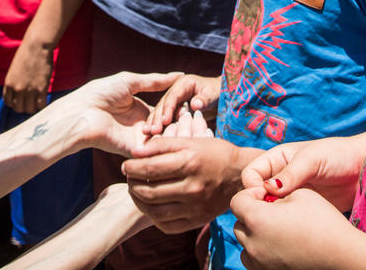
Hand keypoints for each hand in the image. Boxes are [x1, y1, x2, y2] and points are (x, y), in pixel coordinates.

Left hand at [4, 39, 52, 113]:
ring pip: (29, 109)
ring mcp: (29, 90)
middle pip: (18, 109)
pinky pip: (41, 105)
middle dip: (24, 107)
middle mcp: (17, 89)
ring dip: (33, 108)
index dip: (15, 104)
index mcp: (9, 83)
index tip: (20, 101)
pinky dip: (42, 106)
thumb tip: (18, 93)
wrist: (37, 47)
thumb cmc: (26, 55)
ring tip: (37, 102)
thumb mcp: (14, 70)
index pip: (8, 103)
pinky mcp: (41, 89)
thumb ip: (14, 82)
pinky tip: (43, 100)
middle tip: (30, 102)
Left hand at [64, 71, 182, 155]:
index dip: (177, 108)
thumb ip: (155, 81)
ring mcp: (137, 139)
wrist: (83, 111)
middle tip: (192, 117)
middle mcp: (140, 125)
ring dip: (174, 133)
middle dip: (179, 122)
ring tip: (188, 127)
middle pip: (166, 126)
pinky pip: (152, 150)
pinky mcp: (132, 150)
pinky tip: (177, 138)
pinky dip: (165, 145)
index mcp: (140, 108)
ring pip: (162, 139)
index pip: (165, 110)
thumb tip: (179, 75)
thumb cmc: (101, 92)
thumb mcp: (131, 82)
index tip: (191, 104)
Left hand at [124, 133, 248, 233]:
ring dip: (138, 201)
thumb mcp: (189, 141)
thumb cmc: (213, 153)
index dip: (131, 168)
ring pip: (154, 210)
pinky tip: (150, 205)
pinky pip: (166, 225)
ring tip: (136, 190)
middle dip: (132, 184)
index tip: (125, 165)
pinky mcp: (197, 220)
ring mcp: (195, 207)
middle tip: (129, 178)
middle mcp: (192, 187)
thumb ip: (161, 145)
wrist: (240, 175)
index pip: (149, 169)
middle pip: (148, 191)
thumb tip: (134, 152)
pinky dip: (152, 216)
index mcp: (189, 163)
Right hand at [142, 74, 220, 135]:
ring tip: (147, 135)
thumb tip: (194, 105)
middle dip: (157, 118)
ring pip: (160, 112)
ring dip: (154, 123)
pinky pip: (164, 119)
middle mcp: (175, 91)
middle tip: (153, 131)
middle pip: (163, 104)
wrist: (221, 95)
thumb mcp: (214, 94)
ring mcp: (173, 101)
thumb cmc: (219, 92)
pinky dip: (158, 127)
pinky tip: (151, 137)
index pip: (173, 96)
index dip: (168, 109)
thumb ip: (204, 99)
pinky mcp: (174, 110)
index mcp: (184, 83)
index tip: (165, 121)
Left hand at [231, 186, 357, 269]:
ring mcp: (259, 263)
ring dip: (254, 235)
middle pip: (239, 224)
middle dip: (252, 214)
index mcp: (257, 219)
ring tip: (277, 231)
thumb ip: (276, 193)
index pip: (237, 201)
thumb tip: (267, 200)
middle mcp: (253, 244)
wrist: (343, 255)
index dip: (251, 194)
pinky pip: (254, 262)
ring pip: (245, 245)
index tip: (267, 195)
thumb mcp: (300, 194)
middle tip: (274, 212)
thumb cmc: (324, 222)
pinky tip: (281, 246)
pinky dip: (261, 252)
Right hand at [241, 134, 365, 212]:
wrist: (363, 168)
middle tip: (276, 212)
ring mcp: (291, 195)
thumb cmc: (338, 155)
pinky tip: (297, 225)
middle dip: (261, 205)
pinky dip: (287, 224)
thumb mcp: (312, 159)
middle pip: (257, 195)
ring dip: (274, 216)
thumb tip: (269, 190)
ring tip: (289, 219)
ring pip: (270, 209)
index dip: (253, 187)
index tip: (264, 197)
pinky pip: (286, 219)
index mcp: (276, 159)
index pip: (251, 174)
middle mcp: (280, 177)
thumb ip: (291, 173)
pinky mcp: (302, 209)